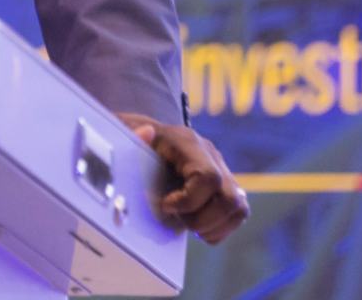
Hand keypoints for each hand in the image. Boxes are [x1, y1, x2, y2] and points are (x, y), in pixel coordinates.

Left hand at [118, 112, 249, 244]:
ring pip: (238, 207)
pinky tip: (193, 226)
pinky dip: (217, 229)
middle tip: (178, 220)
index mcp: (186, 142)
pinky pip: (237, 214)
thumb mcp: (122, 133)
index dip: (189, 200)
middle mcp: (209, 155)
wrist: (141, 135)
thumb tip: (145, 133)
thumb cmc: (129, 138)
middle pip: (230, 198)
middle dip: (203, 219)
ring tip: (187, 225)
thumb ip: (131, 135)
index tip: (165, 206)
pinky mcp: (224, 186)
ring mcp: (220, 170)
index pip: (207, 177)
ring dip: (213, 226)